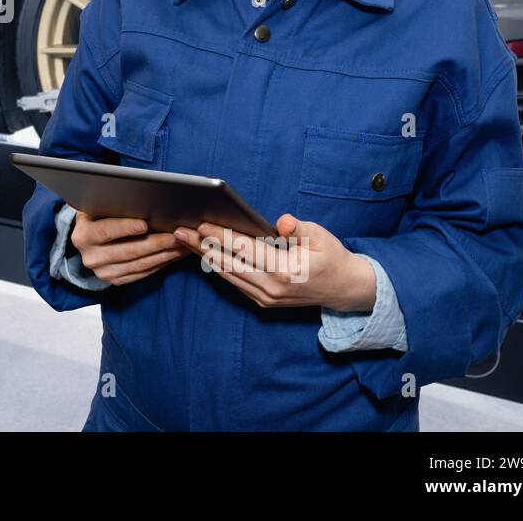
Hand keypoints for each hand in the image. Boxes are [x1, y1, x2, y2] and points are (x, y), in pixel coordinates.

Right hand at [72, 209, 200, 285]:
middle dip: (157, 242)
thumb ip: (112, 204)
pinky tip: (175, 253)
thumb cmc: (98, 215)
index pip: (105, 231)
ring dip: (165, 254)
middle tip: (178, 234)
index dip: (125, 227)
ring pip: (140, 264)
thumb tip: (140, 198)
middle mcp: (91, 257)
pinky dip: (162, 263)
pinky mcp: (117, 281)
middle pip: (129, 251)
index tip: (145, 223)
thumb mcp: (98, 207)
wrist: (89, 239)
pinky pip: (144, 273)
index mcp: (83, 236)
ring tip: (184, 243)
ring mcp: (104, 272)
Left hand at [174, 212, 376, 310]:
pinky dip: (217, 267)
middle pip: (228, 264)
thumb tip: (281, 222)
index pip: (246, 250)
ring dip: (205, 257)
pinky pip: (234, 282)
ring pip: (227, 275)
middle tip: (178, 232)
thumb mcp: (321, 237)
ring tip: (184, 240)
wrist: (344, 289)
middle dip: (201, 247)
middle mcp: (271, 289)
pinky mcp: (263, 301)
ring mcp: (266, 298)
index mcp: (285, 272)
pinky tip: (203, 253)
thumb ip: (299, 228)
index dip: (222, 237)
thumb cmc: (331, 257)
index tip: (201, 225)